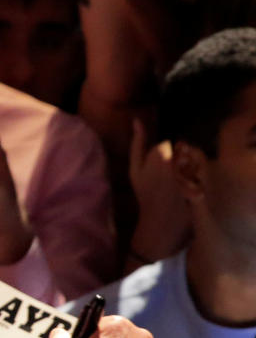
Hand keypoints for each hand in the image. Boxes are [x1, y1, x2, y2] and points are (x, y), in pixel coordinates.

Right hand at [127, 118, 189, 267]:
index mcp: (160, 152)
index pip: (166, 144)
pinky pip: (200, 169)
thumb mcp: (134, 168)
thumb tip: (136, 120)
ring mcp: (192, 168)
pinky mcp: (202, 177)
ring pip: (190, 159)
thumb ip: (136, 143)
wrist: (160, 218)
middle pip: (180, 150)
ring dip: (185, 168)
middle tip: (166, 179)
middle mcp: (179, 157)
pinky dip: (195, 177)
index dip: (160, 158)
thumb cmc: (144, 193)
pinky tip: (187, 187)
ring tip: (176, 184)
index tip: (154, 173)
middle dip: (174, 161)